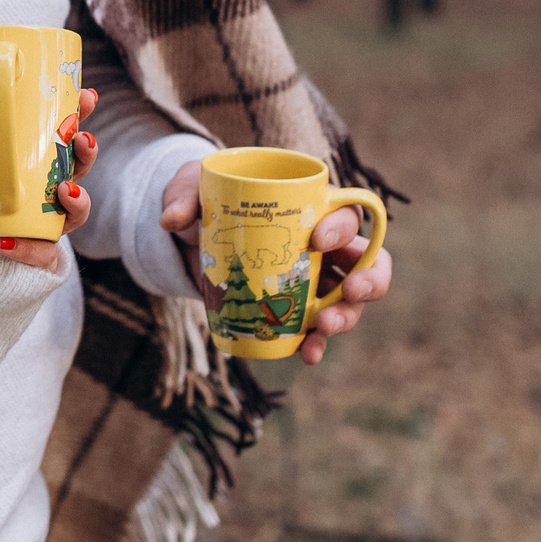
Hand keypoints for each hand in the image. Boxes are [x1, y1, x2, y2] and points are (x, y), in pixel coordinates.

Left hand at [0, 81, 98, 271]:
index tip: (87, 97)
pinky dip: (30, 251)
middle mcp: (36, 190)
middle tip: (82, 138)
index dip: (77, 114)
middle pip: (77, 168)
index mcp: (22, 160)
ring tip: (64, 190)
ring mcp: (38, 224)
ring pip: (75, 212)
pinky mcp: (30, 256)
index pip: (58, 133)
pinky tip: (7, 244)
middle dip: (87, 152)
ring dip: (80, 201)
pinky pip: (43, 255)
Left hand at [159, 159, 390, 364]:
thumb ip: (184, 196)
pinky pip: (318, 327)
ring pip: (350, 299)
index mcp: (312, 205)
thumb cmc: (209, 202)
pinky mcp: (298, 307)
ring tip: (324, 329)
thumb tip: (172, 220)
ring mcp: (316, 277)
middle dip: (368, 279)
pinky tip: (308, 354)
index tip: (316, 239)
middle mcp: (325, 243)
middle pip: (368, 259)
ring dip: (345, 317)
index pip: (347, 210)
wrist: (194, 239)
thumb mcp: (195, 188)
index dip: (341, 226)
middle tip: (350, 291)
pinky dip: (317, 343)